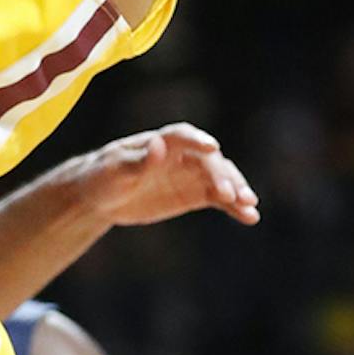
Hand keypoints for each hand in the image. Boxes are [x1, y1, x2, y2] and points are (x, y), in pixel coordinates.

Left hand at [75, 124, 258, 234]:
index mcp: (161, 141)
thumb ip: (138, 162)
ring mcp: (192, 175)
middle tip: (230, 194)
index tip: (212, 148)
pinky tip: (250, 218)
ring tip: (249, 206)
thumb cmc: (103, 178)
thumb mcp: (115, 171)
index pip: (183, 136)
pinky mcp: (196, 195)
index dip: (198, 141)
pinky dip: (235, 208)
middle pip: (209, 161)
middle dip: (222, 176)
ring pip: (221, 180)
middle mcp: (183, 155)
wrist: (102, 198)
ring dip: (237, 191)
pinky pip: (221, 200)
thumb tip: (158, 145)